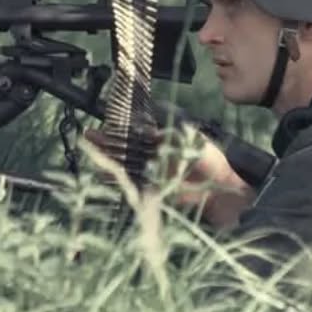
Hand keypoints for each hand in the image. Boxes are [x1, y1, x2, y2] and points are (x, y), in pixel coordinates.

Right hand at [82, 125, 253, 227]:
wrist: (221, 191)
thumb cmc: (212, 162)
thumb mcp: (193, 141)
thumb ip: (172, 136)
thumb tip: (150, 132)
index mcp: (165, 139)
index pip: (139, 129)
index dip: (123, 126)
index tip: (108, 120)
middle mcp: (155, 153)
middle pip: (127, 145)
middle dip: (108, 140)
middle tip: (90, 134)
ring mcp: (153, 171)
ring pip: (125, 162)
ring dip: (108, 157)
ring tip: (91, 151)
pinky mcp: (153, 188)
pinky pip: (131, 182)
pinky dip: (117, 178)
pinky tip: (103, 173)